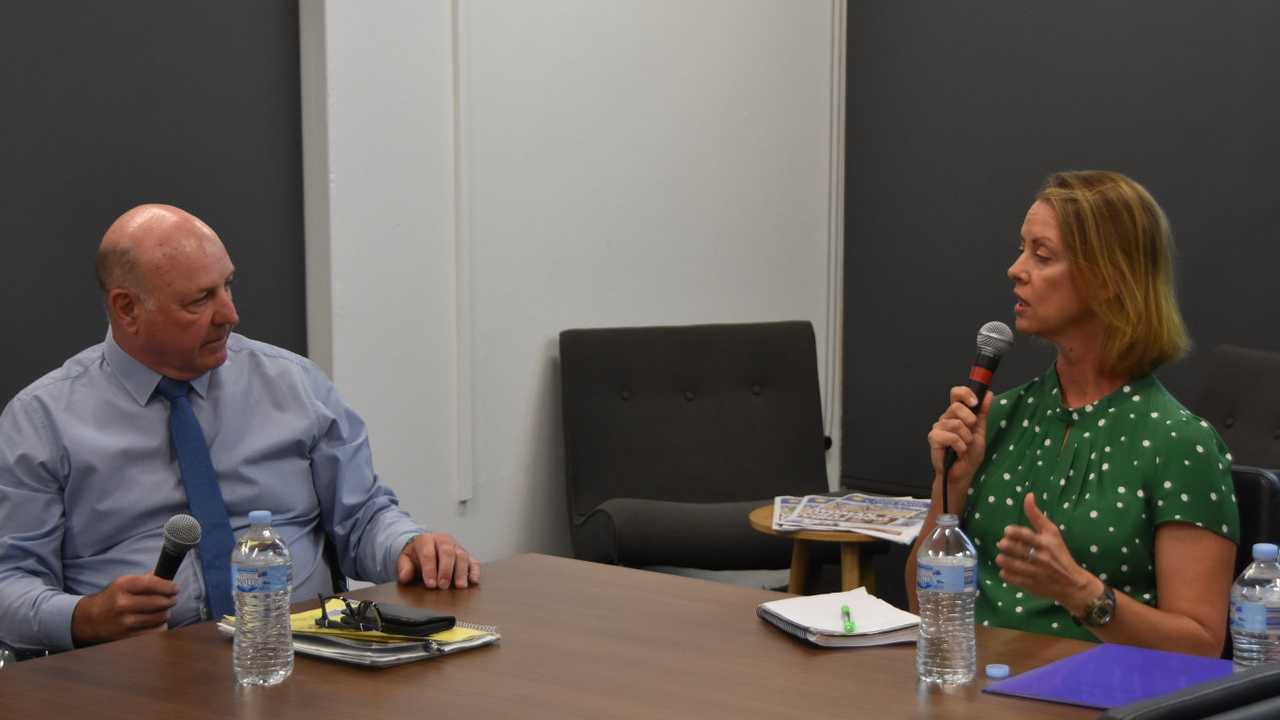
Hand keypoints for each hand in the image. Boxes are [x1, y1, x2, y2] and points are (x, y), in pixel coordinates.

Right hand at [70, 574, 178, 646]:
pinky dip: (160, 626)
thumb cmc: (112, 598)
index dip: (168, 586)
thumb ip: (146, 578)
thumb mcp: (124, 583)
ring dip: (166, 613)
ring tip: (164, 610)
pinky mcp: (128, 636)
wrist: (90, 619)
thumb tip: (166, 574)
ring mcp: (125, 621)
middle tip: (172, 599)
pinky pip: (155, 631)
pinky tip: (157, 622)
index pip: (153, 584)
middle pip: (160, 602)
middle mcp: (123, 603)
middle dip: (170, 600)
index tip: (175, 588)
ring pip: (160, 617)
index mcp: (123, 586)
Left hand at [396, 532, 479, 589]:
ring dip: (461, 572)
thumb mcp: (405, 559)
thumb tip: (404, 576)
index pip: (428, 553)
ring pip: (462, 556)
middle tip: (443, 585)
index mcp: (426, 540)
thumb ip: (404, 567)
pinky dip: (475, 570)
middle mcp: (443, 541)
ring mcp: (456, 547)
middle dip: (446, 570)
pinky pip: (473, 561)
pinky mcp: (467, 555)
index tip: (430, 583)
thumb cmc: (416, 554)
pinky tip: (473, 580)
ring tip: (459, 586)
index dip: (429, 569)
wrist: (425, 545)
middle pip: (447, 552)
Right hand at [927, 386, 993, 491]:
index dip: (965, 393)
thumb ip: (982, 412)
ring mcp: (938, 427)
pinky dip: (959, 446)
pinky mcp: (933, 438)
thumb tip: (988, 394)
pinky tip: (958, 451)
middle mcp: (946, 418)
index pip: (956, 394)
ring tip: (965, 446)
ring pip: (956, 423)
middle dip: (970, 420)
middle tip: (971, 434)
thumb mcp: (980, 431)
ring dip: (966, 438)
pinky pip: (950, 436)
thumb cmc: (970, 454)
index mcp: (957, 414)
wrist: (963, 473)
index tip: (975, 402)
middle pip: (956, 406)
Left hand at [995, 493, 1102, 615]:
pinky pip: (1008, 577)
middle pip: (1011, 548)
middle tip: (1004, 545)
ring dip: (1002, 558)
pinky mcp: (1030, 585)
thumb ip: (1037, 515)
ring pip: (1007, 563)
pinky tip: (1008, 569)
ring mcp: (1034, 573)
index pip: (1022, 534)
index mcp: (1045, 543)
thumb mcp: (1052, 533)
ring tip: (1003, 557)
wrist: (1072, 584)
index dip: (1010, 531)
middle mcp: (1040, 558)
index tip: (1008, 532)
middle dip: (1004, 545)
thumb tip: (1028, 495)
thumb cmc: (1060, 554)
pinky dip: (1005, 572)